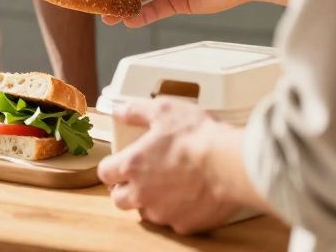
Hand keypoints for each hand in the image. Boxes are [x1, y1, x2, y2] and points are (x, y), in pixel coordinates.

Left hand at [97, 98, 243, 234]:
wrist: (231, 164)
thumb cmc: (199, 137)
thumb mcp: (164, 111)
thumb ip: (136, 111)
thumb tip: (118, 111)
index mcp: (132, 165)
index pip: (105, 173)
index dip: (111, 168)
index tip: (120, 164)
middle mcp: (142, 193)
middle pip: (119, 199)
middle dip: (125, 190)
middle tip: (140, 179)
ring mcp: (163, 212)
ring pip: (145, 213)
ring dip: (150, 202)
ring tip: (167, 187)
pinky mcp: (184, 224)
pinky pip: (174, 221)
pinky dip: (178, 212)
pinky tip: (190, 198)